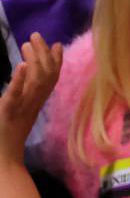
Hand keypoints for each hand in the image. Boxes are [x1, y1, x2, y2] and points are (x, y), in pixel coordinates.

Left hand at [0, 34, 61, 165]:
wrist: (3, 162)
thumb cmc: (5, 141)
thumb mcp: (16, 116)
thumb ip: (22, 99)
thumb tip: (24, 82)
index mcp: (35, 104)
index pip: (50, 79)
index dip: (55, 61)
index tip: (57, 44)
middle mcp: (33, 104)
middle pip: (46, 76)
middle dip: (44, 55)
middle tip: (37, 36)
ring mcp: (22, 109)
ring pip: (36, 83)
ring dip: (34, 61)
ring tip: (28, 44)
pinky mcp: (8, 113)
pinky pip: (16, 96)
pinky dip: (20, 81)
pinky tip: (22, 66)